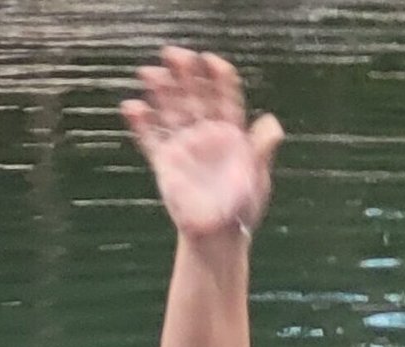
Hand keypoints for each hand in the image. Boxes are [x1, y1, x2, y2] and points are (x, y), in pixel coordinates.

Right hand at [121, 47, 284, 238]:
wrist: (219, 236)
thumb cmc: (243, 207)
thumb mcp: (258, 177)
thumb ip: (262, 149)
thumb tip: (272, 122)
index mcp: (231, 134)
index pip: (225, 98)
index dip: (218, 78)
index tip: (210, 60)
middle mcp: (205, 134)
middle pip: (194, 97)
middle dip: (184, 75)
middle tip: (173, 53)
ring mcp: (184, 147)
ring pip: (170, 112)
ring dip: (160, 92)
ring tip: (149, 72)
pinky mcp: (165, 164)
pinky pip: (150, 140)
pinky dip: (140, 124)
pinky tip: (132, 106)